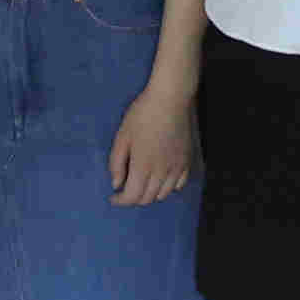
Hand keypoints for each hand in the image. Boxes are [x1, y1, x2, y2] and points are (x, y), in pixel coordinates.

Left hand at [110, 79, 197, 207]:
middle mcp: (161, 172)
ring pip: (163, 194)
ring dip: (150, 194)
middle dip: (133, 198)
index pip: (132, 196)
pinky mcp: (187, 161)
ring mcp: (177, 168)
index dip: (120, 201)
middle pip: (147, 198)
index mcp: (143, 166)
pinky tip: (161, 179)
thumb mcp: (122, 136)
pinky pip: (178, 184)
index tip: (113, 197)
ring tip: (142, 184)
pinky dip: (168, 187)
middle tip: (125, 189)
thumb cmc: (142, 115)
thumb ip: (116, 163)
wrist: (171, 99)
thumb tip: (116, 184)